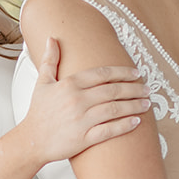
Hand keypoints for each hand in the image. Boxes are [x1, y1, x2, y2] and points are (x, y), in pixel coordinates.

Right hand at [22, 37, 149, 164]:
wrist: (31, 140)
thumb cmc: (38, 112)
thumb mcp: (42, 83)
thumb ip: (50, 60)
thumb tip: (53, 38)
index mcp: (70, 84)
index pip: (102, 74)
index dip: (122, 72)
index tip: (136, 73)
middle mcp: (77, 100)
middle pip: (113, 90)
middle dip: (134, 89)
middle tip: (147, 89)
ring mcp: (82, 120)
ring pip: (115, 109)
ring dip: (134, 105)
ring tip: (147, 103)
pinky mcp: (84, 138)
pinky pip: (109, 130)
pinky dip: (125, 125)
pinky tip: (136, 121)